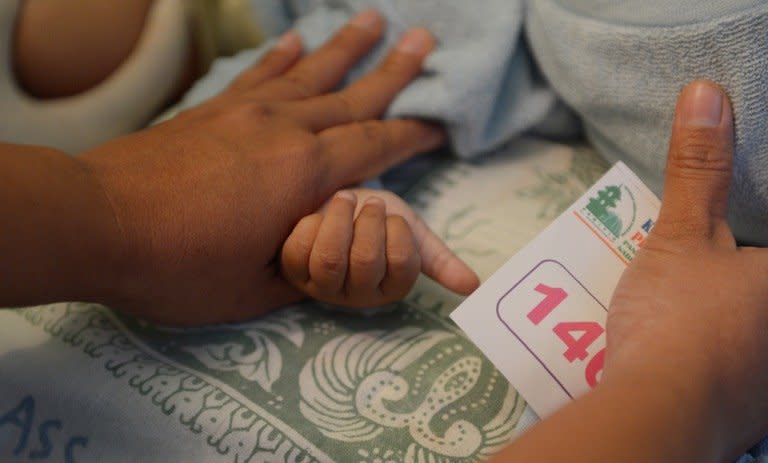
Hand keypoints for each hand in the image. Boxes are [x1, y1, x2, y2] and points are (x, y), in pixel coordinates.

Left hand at [78, 11, 444, 324]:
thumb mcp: (255, 291)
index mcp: (306, 176)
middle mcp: (285, 131)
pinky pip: (258, 74)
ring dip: (345, 47)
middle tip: (424, 39)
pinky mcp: (212, 110)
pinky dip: (281, 56)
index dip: (413, 135)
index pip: (376, 146)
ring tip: (374, 20)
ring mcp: (246, 113)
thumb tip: (324, 258)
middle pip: (352, 95)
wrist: (97, 223)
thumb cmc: (178, 266)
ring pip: (309, 73)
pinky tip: (296, 40)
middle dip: (394, 70)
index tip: (438, 125)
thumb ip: (301, 271)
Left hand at [281, 189, 479, 306]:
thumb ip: (439, 259)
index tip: (392, 216)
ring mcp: (322, 288)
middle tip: (369, 204)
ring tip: (344, 202)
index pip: (402, 264)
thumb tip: (475, 288)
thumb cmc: (377, 221)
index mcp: (391, 289)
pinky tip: (317, 216)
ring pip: (330, 257)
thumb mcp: (412, 233)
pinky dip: (311, 222)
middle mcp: (357, 297)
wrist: (338, 205)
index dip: (397, 231)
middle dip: (369, 221)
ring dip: (339, 218)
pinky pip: (300, 248)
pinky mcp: (293, 272)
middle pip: (365, 260)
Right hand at [490, 80, 765, 462]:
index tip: (710, 231)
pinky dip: (718, 338)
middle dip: (735, 256)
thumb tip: (707, 93)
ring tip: (691, 293)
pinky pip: (739, 353)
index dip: (747, 214)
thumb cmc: (680, 318)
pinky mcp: (751, 399)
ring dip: (728, 300)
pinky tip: (685, 338)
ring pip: (750, 317)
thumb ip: (698, 168)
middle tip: (702, 247)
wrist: (656, 413)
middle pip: (757, 270)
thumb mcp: (681, 234)